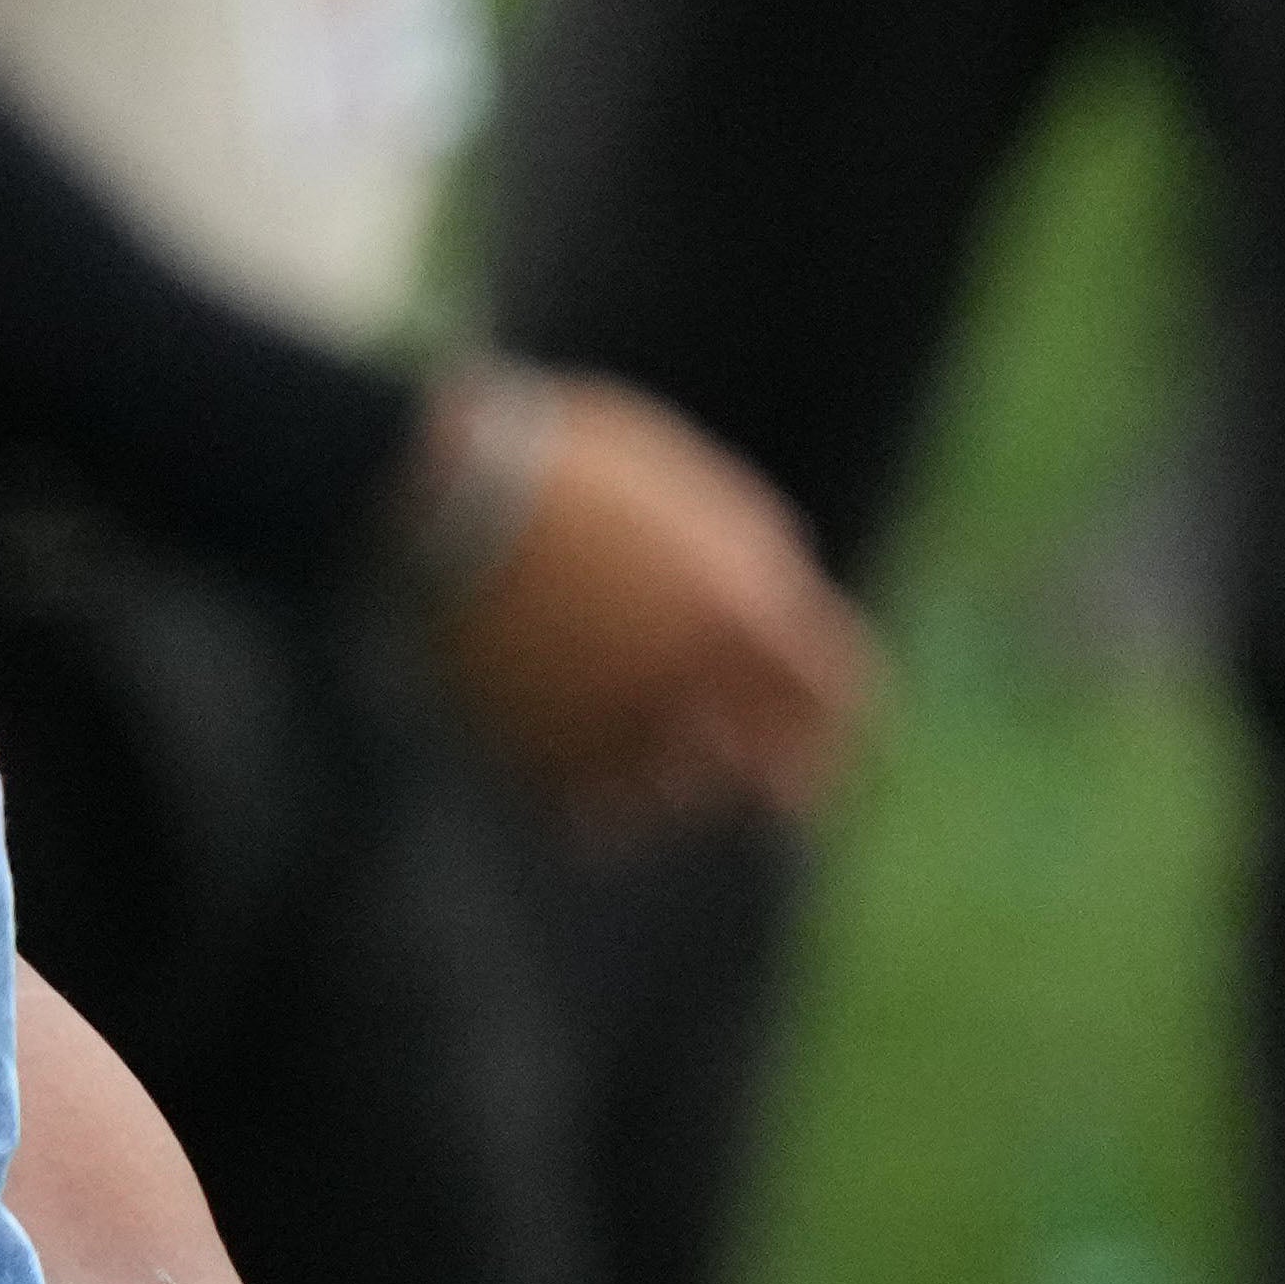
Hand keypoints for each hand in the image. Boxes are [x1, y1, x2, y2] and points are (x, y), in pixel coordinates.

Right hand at [430, 369, 875, 833]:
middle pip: (763, 768)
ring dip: (669, 783)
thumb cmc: (572, 468)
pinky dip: (591, 804)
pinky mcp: (536, 754)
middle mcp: (694, 686)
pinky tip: (581, 778)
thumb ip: (748, 554)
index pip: (836, 699)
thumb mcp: (691, 487)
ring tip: (644, 758)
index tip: (824, 736)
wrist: (447, 497)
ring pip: (673, 798)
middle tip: (745, 769)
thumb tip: (774, 592)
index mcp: (745, 614)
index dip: (837, 723)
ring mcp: (613, 727)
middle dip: (761, 770)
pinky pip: (587, 815)